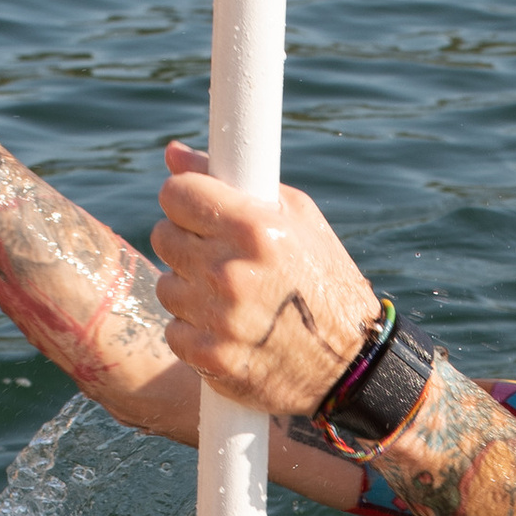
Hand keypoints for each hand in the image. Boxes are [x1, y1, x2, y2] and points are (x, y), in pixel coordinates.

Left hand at [149, 141, 384, 416]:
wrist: (351, 363)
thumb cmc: (325, 279)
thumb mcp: (296, 217)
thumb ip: (232, 180)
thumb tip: (172, 152)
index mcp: (255, 228)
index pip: (176, 194)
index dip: (185, 199)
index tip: (198, 211)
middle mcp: (232, 272)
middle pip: (164, 236)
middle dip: (186, 241)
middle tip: (217, 255)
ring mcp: (219, 319)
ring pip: (165, 285)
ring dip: (188, 288)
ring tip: (228, 296)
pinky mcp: (211, 359)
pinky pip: (173, 330)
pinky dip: (194, 330)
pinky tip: (225, 328)